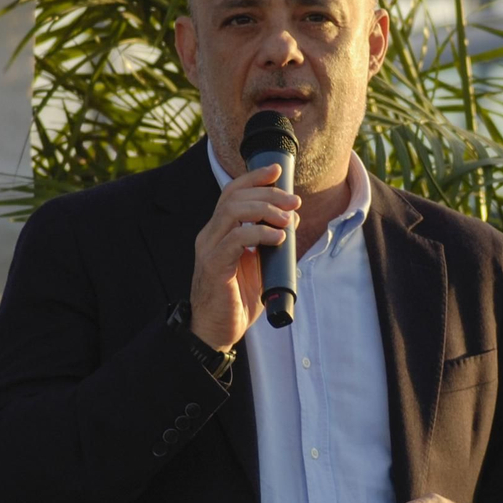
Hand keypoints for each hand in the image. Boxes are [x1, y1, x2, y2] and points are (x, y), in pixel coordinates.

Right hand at [189, 163, 300, 350]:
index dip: (253, 177)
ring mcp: (209, 249)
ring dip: (265, 210)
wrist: (216, 332)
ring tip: (287, 219)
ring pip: (232, 212)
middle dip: (267, 193)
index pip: (231, 193)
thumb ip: (271, 242)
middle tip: (293, 201)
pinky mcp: (214, 266)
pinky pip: (236, 240)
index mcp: (218, 232)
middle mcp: (210, 235)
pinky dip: (260, 234)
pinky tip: (278, 238)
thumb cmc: (236, 301)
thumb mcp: (260, 266)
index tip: (276, 169)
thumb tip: (291, 219)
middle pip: (234, 197)